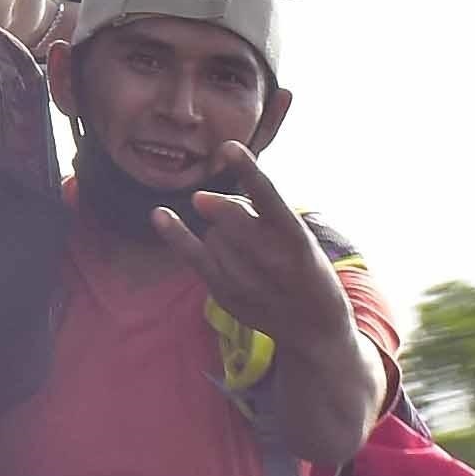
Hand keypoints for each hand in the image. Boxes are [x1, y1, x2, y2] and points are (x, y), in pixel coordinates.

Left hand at [146, 144, 347, 331]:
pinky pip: (193, 256)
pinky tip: (160, 215)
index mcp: (296, 238)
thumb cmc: (306, 269)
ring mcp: (246, 279)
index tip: (229, 147)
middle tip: (240, 217)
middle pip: (229, 214)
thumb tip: (202, 199)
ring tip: (248, 252)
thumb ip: (259, 212)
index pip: (269, 198)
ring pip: (212, 233)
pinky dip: (175, 234)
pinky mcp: (225, 293)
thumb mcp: (299, 237)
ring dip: (221, 231)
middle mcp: (270, 258)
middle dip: (227, 207)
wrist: (314, 328)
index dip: (247, 171)